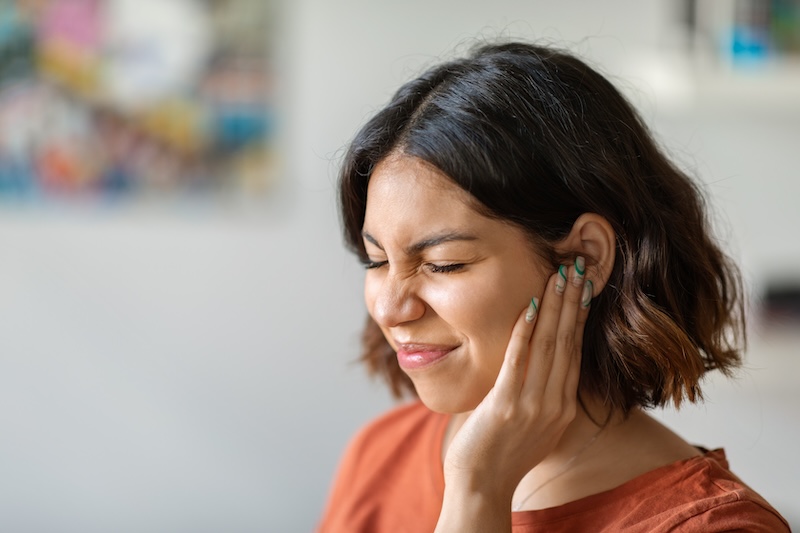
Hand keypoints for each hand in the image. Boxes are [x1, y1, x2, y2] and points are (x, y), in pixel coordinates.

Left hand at [436, 259, 590, 530]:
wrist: (482, 487)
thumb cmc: (501, 454)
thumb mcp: (534, 425)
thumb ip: (542, 396)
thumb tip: (541, 367)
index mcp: (562, 407)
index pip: (575, 351)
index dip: (579, 316)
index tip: (583, 287)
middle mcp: (554, 404)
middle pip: (568, 342)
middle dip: (573, 301)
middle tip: (578, 267)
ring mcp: (532, 405)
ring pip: (548, 345)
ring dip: (554, 306)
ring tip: (560, 275)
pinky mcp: (505, 406)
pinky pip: (519, 361)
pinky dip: (525, 331)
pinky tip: (530, 306)